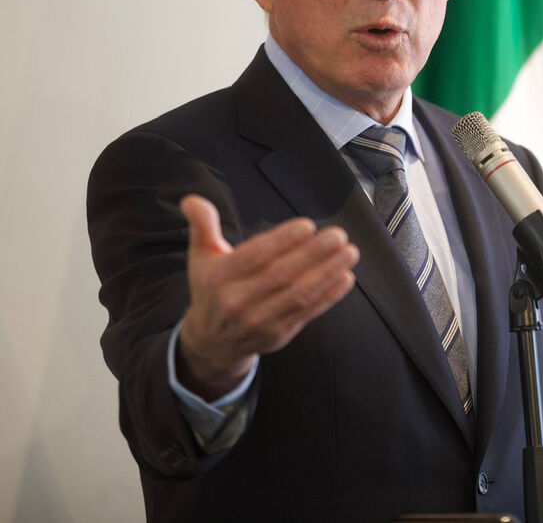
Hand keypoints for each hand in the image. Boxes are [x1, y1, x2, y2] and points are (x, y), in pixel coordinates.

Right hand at [175, 194, 359, 399]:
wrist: (211, 342)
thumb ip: (202, 226)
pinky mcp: (278, 335)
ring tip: (350, 252)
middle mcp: (237, 301)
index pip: (254, 256)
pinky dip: (329, 297)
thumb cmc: (211, 289)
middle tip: (337, 234)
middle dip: (313, 254)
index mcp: (218, 278)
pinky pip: (307, 313)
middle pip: (281, 275)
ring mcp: (260, 321)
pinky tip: (346, 277)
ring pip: (299, 295)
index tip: (308, 225)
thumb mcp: (201, 257)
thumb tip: (192, 200)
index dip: (282, 241)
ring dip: (328, 273)